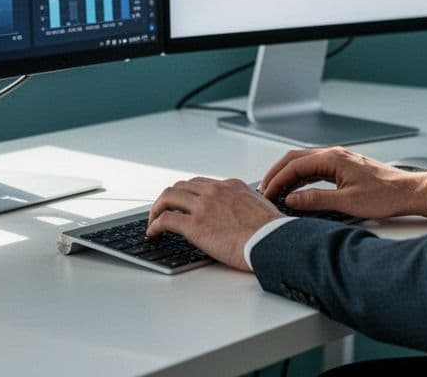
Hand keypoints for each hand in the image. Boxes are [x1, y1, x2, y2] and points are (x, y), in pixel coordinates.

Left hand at [146, 177, 283, 270]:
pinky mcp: (195, 224)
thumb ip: (248, 205)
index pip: (201, 183)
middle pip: (181, 186)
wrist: (273, 242)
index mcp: (231, 186)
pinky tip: (153, 233)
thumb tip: (246, 214)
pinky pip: (166, 219)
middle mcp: (215, 191)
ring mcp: (203, 206)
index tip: (182, 202)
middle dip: (169, 198)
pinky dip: (154, 225)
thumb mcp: (262, 207)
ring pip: (168, 197)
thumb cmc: (273, 232)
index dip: (187, 193)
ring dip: (157, 209)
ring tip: (153, 221)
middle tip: (163, 210)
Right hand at [259, 146, 426, 220]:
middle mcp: (334, 154)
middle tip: (264, 190)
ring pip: (303, 162)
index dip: (276, 180)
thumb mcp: (347, 202)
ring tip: (275, 192)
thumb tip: (291, 199)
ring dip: (287, 175)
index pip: (294, 165)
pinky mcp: (342, 167)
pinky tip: (296, 189)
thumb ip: (316, 200)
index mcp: (333, 158)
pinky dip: (300, 177)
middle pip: (294, 159)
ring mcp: (338, 159)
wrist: (408, 192)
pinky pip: (314, 168)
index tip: (266, 193)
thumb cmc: (385, 195)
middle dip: (276, 174)